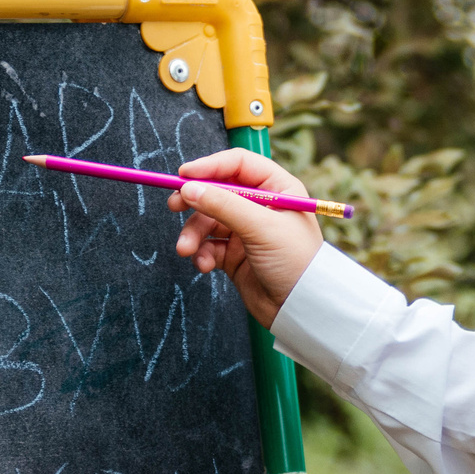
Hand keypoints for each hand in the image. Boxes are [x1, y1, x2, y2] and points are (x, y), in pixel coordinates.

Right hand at [169, 148, 325, 328]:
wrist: (301, 309)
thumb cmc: (295, 261)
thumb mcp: (261, 227)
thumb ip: (223, 205)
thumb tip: (188, 188)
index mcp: (278, 188)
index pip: (238, 164)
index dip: (210, 166)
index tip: (184, 176)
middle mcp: (261, 205)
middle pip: (217, 190)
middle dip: (195, 200)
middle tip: (173, 205)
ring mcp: (246, 230)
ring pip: (207, 221)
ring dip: (193, 234)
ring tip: (186, 249)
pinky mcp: (235, 254)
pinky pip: (209, 246)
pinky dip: (202, 253)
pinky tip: (204, 265)